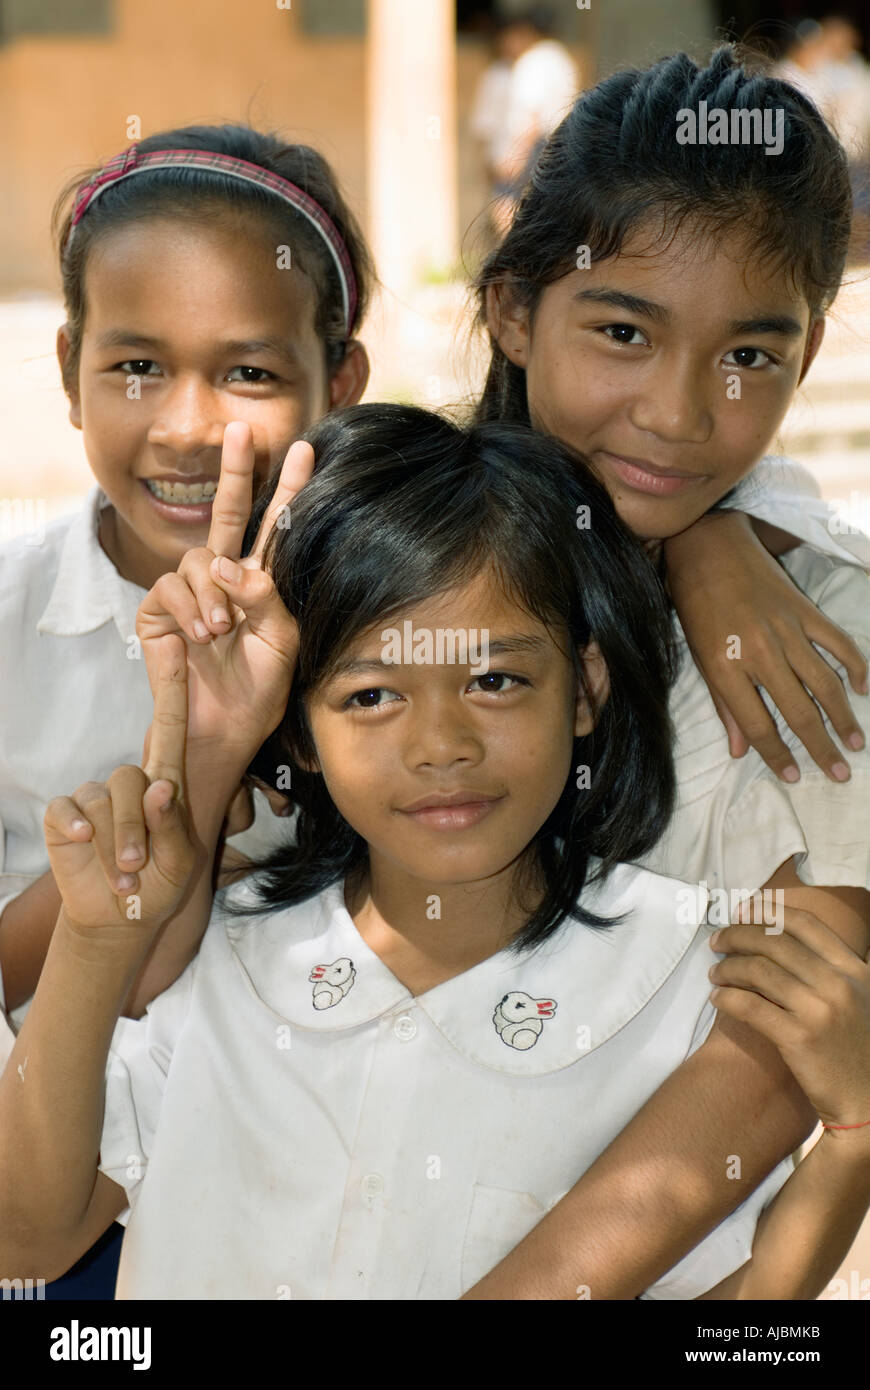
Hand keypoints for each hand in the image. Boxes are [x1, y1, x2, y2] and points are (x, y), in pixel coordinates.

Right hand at [43, 636, 195, 930]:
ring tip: (124, 878)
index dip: (172, 688)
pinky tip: (85, 846)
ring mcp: (95, 797)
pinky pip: (70, 811)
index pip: (170, 727)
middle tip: (138, 870)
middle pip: (130, 778)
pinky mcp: (66, 815)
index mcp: (164, 782)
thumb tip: (159, 786)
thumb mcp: (179, 862)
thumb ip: (171, 825)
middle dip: (135, 830)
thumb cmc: (159, 884)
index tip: (179, 646)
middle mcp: (129, 782)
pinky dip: (78, 831)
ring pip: (103, 802)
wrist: (119, 917)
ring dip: (114, 846)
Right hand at [136, 421, 308, 760]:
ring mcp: (189, 593)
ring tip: (222, 629)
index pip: (275, 527)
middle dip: (234, 471)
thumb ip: (269, 599)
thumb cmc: (258, 687)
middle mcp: (224, 578)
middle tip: (241, 430)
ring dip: (214, 594)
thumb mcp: (282, 642)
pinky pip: (172, 590)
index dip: (288, 490)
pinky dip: (191, 611)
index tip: (305, 449)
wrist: (225, 727)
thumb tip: (232, 567)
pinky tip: (201, 636)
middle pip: (226, 513)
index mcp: (260, 581)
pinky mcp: (158, 611)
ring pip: (198, 561)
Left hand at [665, 511, 867, 782]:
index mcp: (726, 668)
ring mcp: (787, 630)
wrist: (708, 547)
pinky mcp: (805, 610)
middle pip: (798, 712)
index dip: (777, 755)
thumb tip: (741, 750)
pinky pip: (837, 643)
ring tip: (856, 742)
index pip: (758, 725)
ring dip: (843, 717)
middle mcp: (760, 653)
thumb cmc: (695, 605)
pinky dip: (854, 666)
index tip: (794, 777)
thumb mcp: (698, 658)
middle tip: (840, 773)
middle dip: (821, 747)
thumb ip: (724, 705)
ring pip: (824, 683)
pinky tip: (861, 688)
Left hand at [709, 906, 869, 1129]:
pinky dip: (727, 998)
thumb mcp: (860, 1000)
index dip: (769, 912)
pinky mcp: (799, 1038)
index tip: (743, 911)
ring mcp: (820, 1010)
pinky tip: (717, 999)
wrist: (869, 1104)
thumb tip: (782, 943)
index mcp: (855, 970)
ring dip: (728, 968)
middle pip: (775, 943)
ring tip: (714, 974)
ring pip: (758, 971)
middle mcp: (839, 984)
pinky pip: (750, 1006)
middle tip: (717, 941)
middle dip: (738, 935)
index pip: (807, 925)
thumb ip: (831, 971)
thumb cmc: (858, 1052)